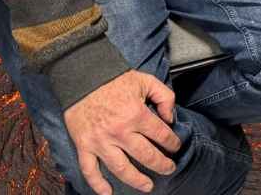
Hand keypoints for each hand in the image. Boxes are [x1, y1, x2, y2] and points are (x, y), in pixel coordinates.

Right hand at [64, 70, 180, 194]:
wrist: (84, 78)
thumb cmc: (116, 79)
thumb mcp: (147, 80)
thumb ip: (164, 97)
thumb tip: (170, 118)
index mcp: (137, 114)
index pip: (160, 135)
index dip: (172, 142)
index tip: (176, 147)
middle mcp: (120, 132)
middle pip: (145, 155)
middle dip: (161, 164)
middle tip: (169, 169)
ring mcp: (101, 142)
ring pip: (122, 169)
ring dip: (136, 181)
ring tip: (148, 187)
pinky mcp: (84, 146)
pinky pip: (90, 171)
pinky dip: (98, 185)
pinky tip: (108, 194)